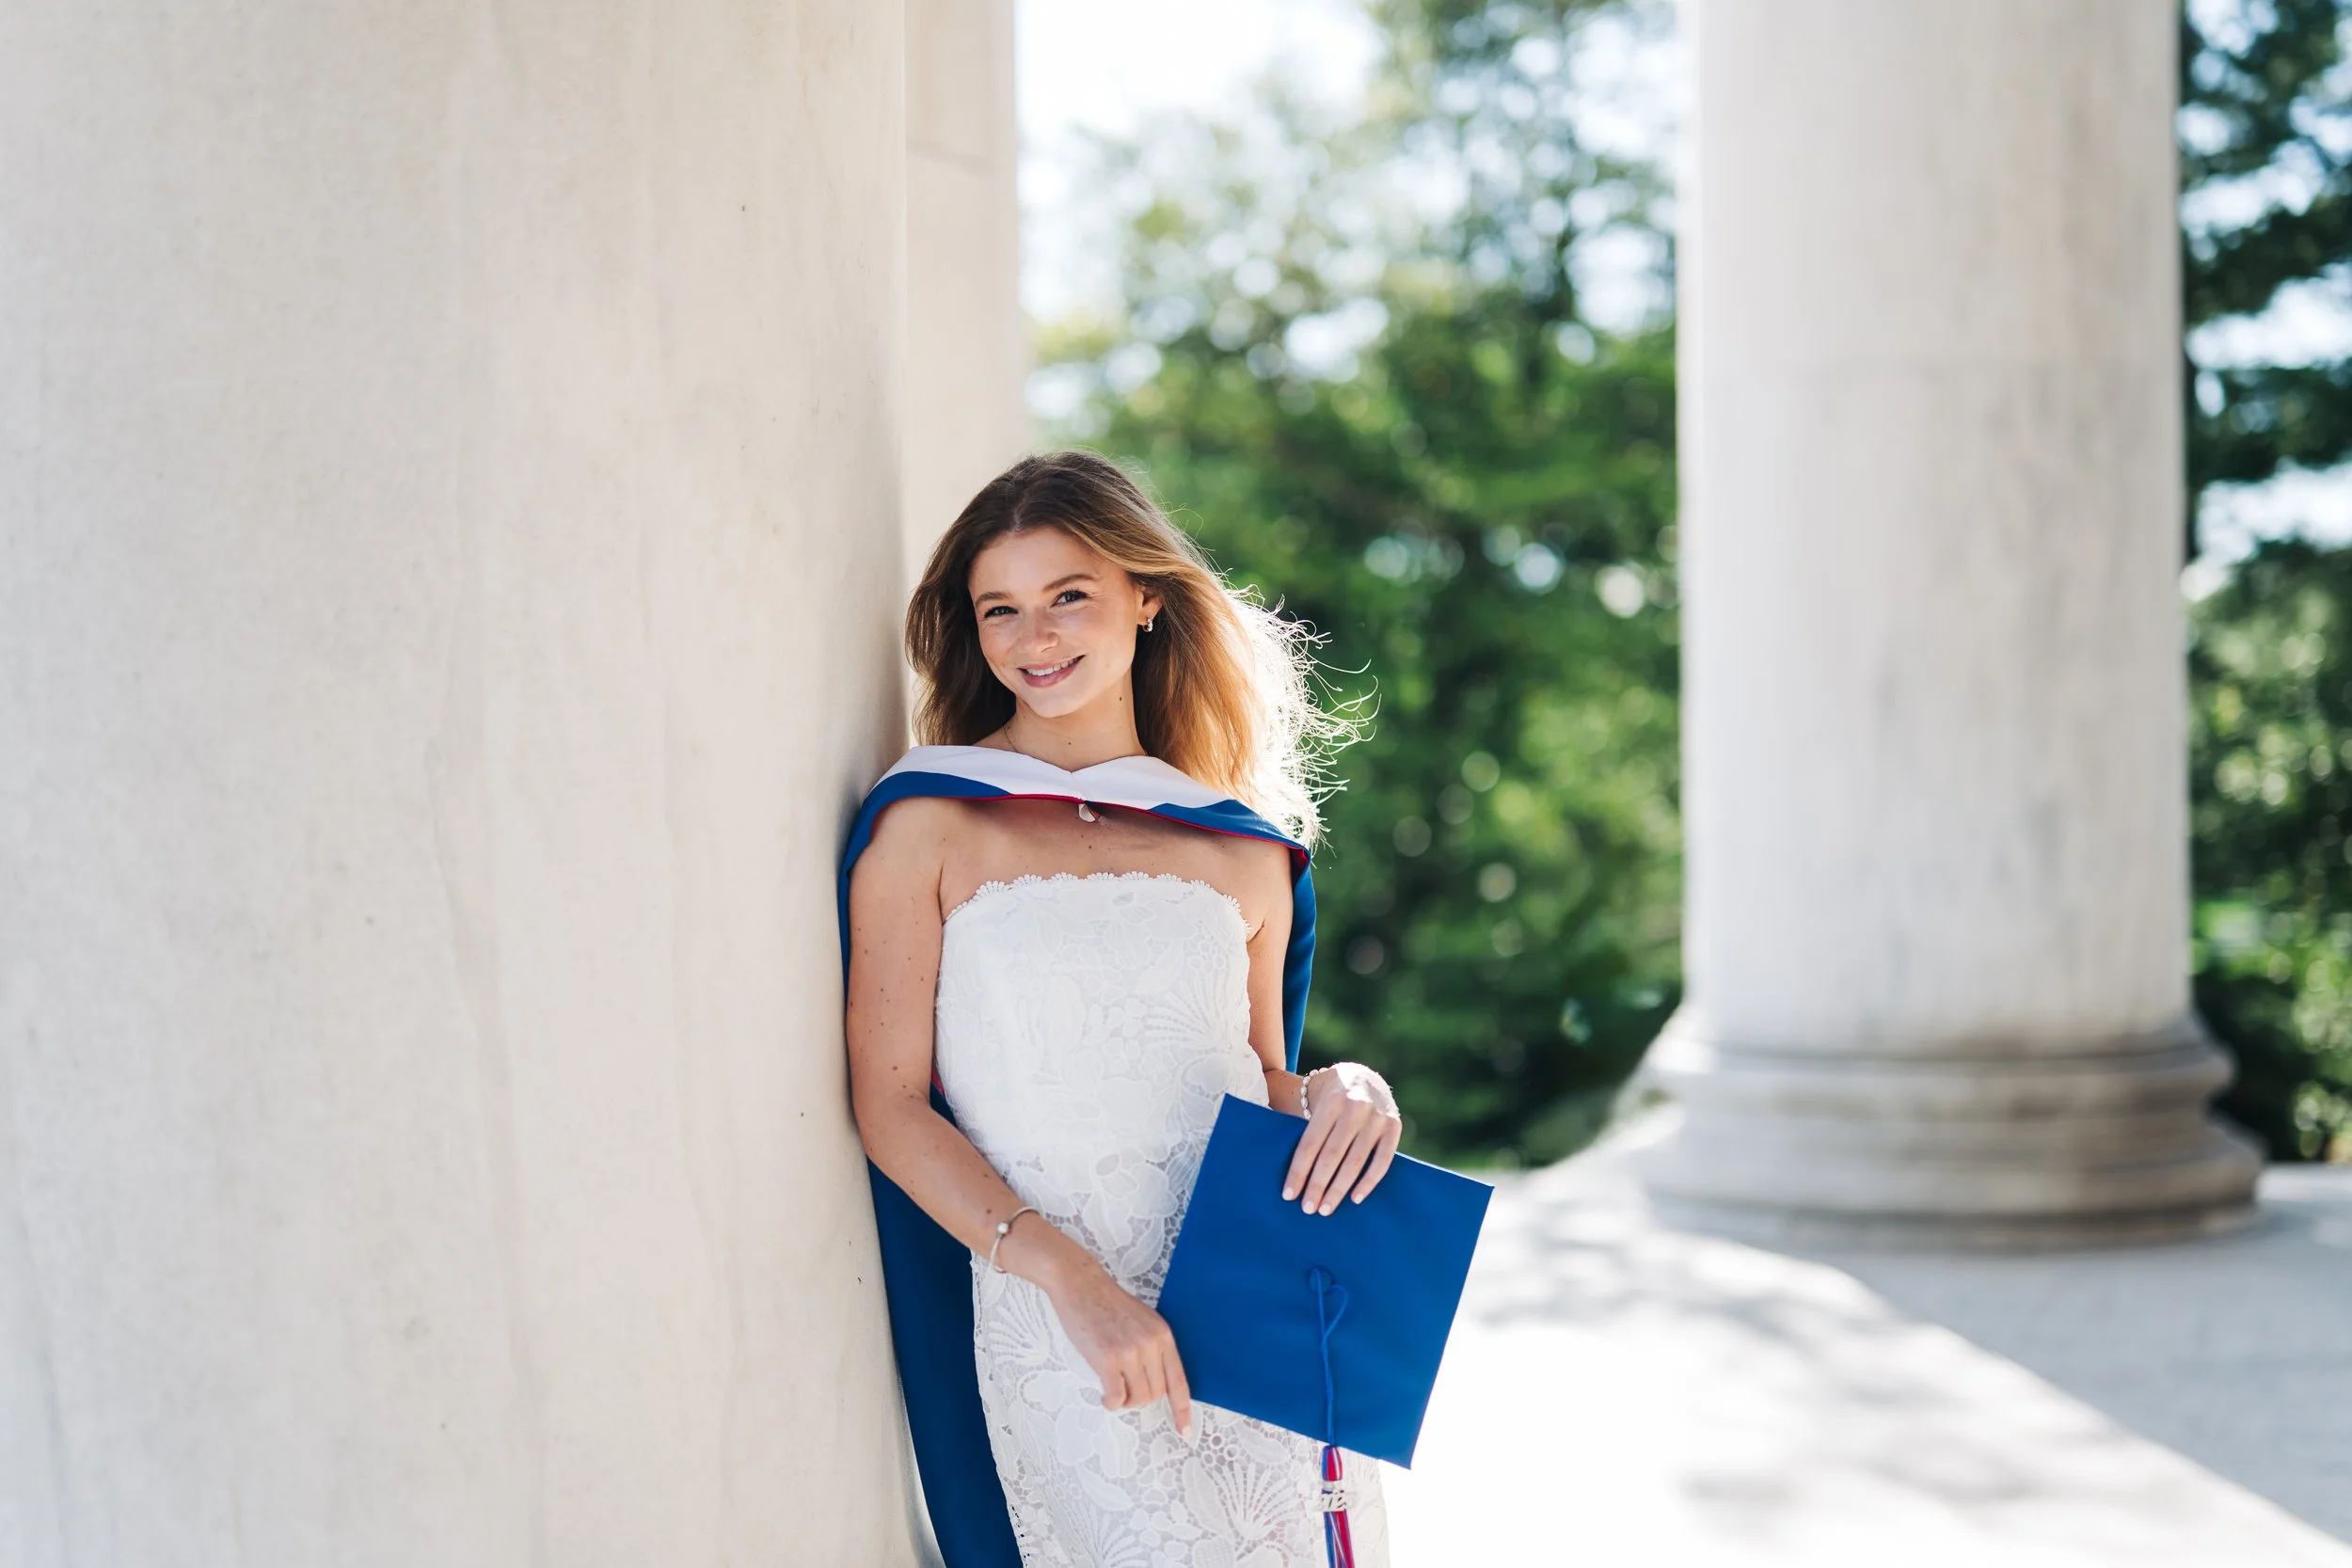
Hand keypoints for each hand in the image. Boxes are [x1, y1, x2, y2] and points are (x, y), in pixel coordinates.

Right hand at [1045, 1259, 1193, 1436]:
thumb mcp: (1143, 1321)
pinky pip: (1117, 1397)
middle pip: (1156, 1394)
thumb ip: (1153, 1348)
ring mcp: (1130, 1352)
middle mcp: (1152, 1344)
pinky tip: (1104, 1395)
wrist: (1080, 1284)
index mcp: (1164, 1335)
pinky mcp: (1107, 1358)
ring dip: (1125, 1400)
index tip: (1185, 1432)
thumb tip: (1154, 1381)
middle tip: (1124, 1388)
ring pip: (1138, 1398)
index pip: (1179, 1381)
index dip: (1183, 1410)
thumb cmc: (1107, 1303)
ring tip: (1113, 1387)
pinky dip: (1111, 1403)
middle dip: (1140, 1398)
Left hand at [1284, 1062, 1401, 1213]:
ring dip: (1339, 1189)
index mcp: (1330, 1101)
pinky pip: (1382, 1161)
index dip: (1299, 1171)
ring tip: (1325, 1209)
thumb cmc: (1329, 1096)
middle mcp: (1355, 1107)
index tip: (1289, 1195)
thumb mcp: (1311, 1098)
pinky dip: (1368, 1182)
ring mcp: (1377, 1118)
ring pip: (1355, 1162)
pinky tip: (1354, 1198)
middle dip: (1317, 1185)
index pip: (1310, 1143)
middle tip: (1308, 1209)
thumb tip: (1271, 1152)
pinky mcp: (1394, 1127)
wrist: (1365, 1076)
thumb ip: (1294, 1119)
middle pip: (1332, 1155)